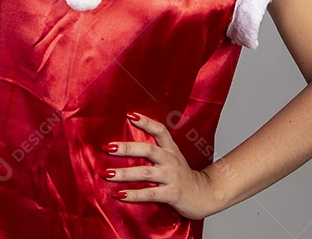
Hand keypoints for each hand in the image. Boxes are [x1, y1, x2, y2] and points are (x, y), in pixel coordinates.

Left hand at [100, 112, 217, 220]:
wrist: (205, 196)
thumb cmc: (182, 176)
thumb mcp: (172, 159)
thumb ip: (155, 151)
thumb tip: (125, 145)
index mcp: (171, 150)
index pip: (160, 130)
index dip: (146, 122)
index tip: (129, 115)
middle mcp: (171, 161)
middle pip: (148, 150)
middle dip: (126, 148)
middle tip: (107, 147)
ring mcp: (172, 177)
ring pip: (145, 173)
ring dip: (124, 173)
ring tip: (106, 174)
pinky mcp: (173, 194)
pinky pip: (150, 194)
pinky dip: (133, 194)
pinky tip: (119, 194)